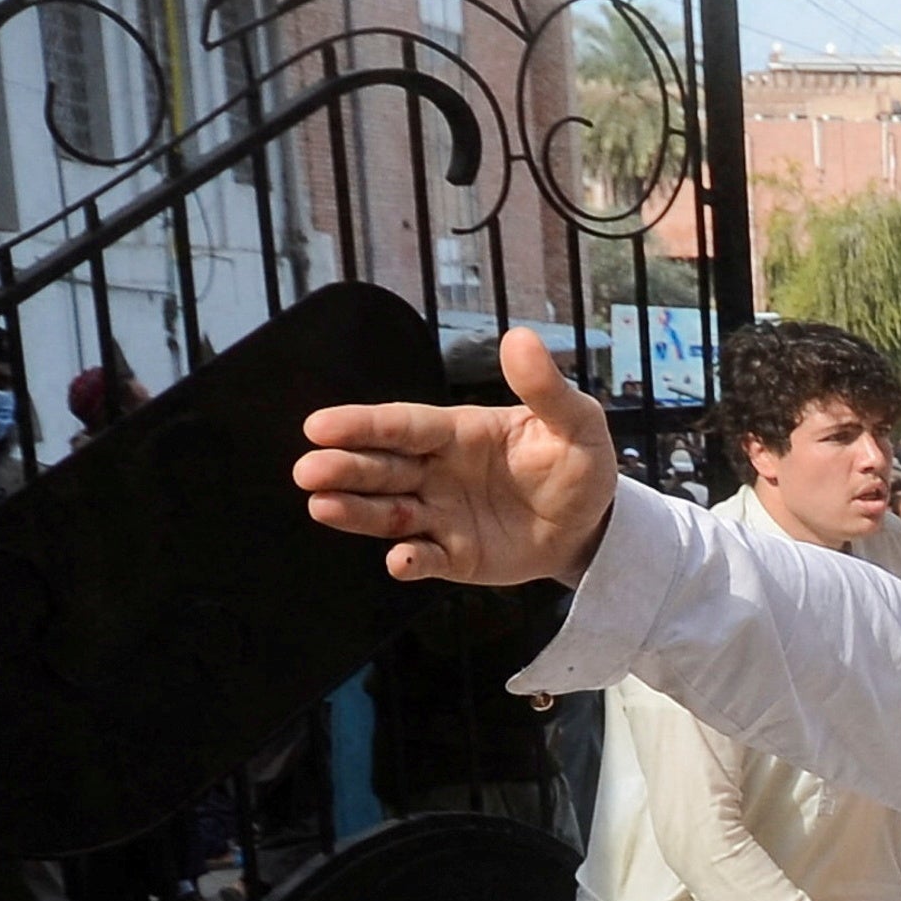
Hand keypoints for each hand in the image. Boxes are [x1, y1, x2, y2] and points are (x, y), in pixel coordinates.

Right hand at [296, 326, 617, 584]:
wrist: (593, 522)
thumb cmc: (577, 462)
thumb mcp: (576, 422)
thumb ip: (545, 388)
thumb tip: (520, 338)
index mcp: (457, 432)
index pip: (403, 426)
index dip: (362, 425)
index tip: (318, 425)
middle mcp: (438, 472)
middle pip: (384, 468)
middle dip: (345, 468)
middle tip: (307, 470)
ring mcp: (442, 516)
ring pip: (391, 513)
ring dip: (356, 512)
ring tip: (321, 506)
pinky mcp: (456, 556)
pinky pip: (427, 559)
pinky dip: (410, 562)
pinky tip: (398, 562)